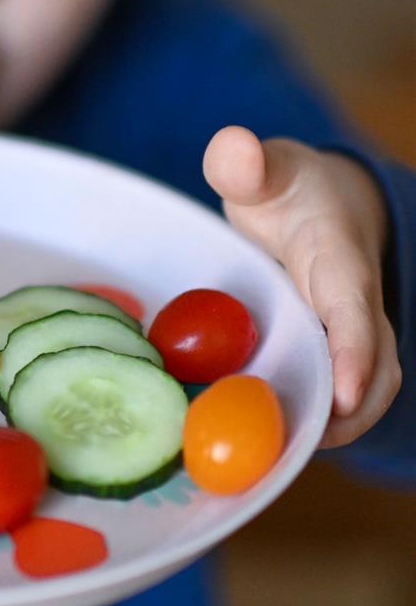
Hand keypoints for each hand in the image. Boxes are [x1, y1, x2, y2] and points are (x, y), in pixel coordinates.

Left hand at [203, 126, 401, 447]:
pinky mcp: (335, 354)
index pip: (355, 313)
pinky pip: (336, 393)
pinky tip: (266, 443)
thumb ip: (247, 163)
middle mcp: (358, 307)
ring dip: (328, 426)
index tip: (345, 399)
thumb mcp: (268, 172)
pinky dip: (313, 420)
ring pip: (361, 391)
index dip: (354, 356)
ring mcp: (350, 335)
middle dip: (344, 415)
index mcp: (341, 263)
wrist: (325, 206)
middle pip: (373, 369)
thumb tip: (232, 147)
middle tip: (286, 451)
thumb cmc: (289, 192)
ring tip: (272, 459)